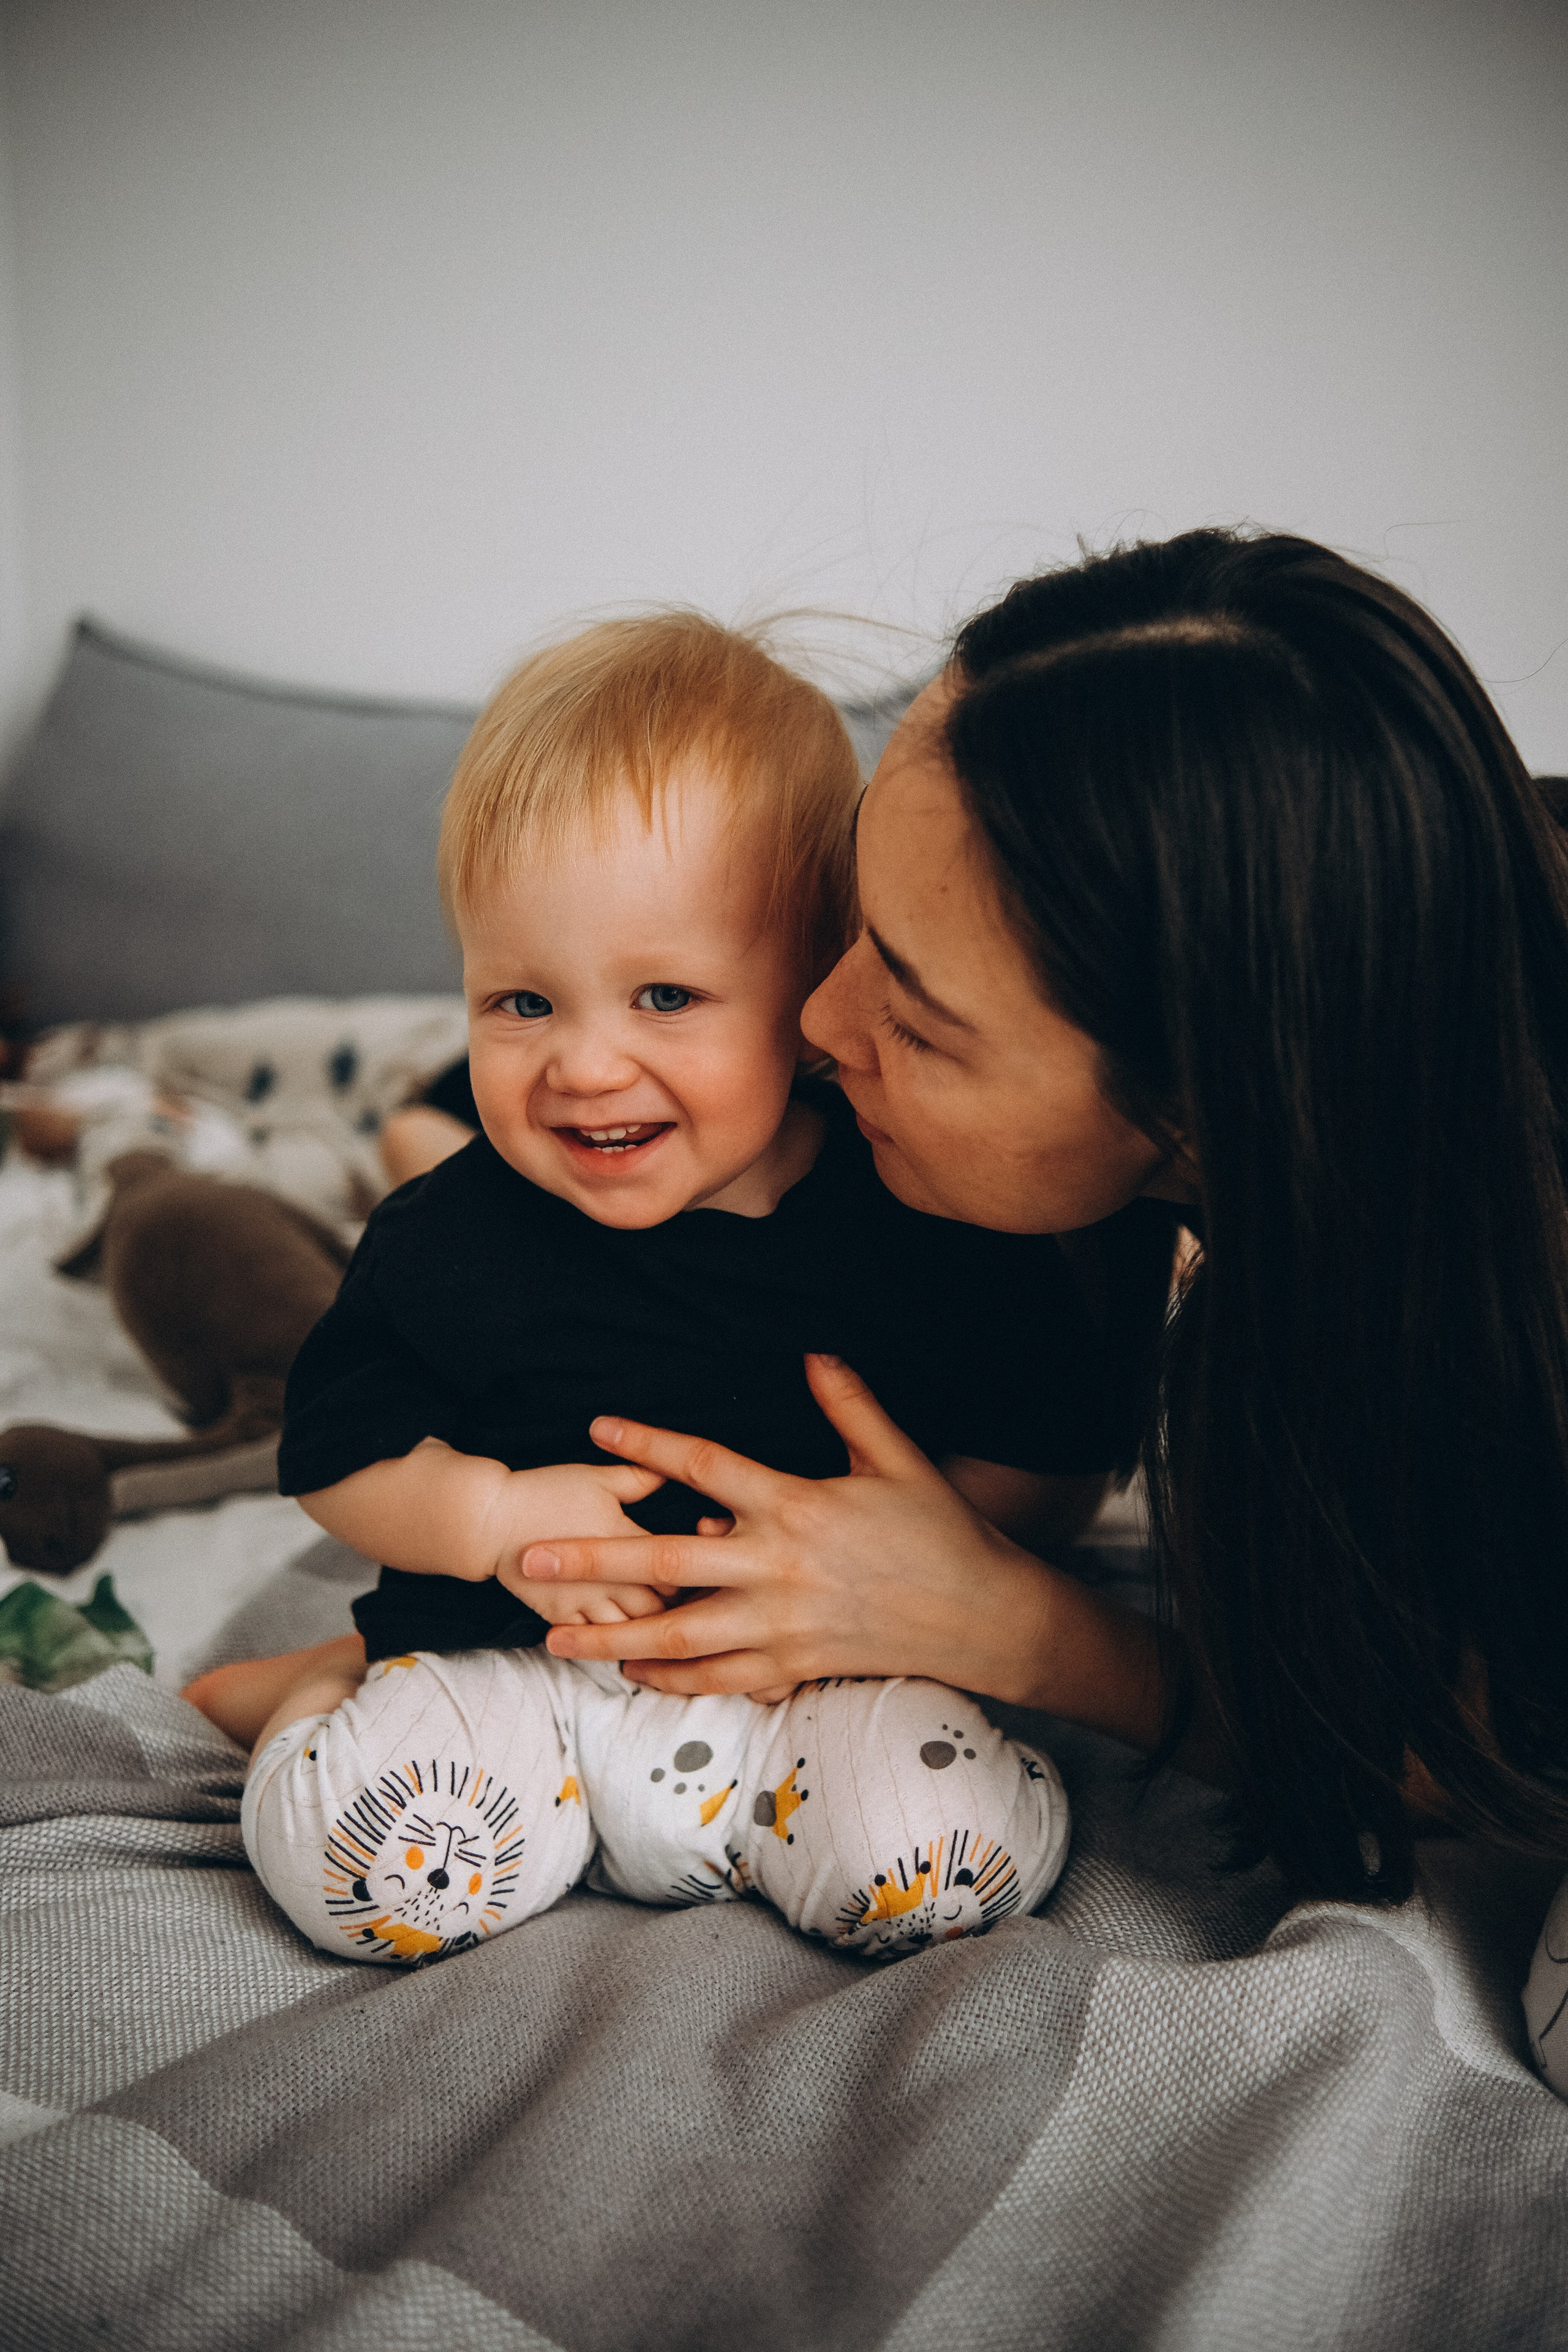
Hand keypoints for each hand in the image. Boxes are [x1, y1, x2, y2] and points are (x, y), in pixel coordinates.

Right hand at [484, 1461, 675, 1625]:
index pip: (678, 1572)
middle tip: (689, 1606)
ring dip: (646, 1631)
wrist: (492, 1520)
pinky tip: (622, 1638)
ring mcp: (585, 1603)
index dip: (694, 1576)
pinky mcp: (561, 1618)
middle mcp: (611, 1579)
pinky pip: (593, 1644)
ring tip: (659, 1626)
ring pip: (631, 1634)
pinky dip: (611, 1643)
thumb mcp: (598, 1478)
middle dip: (676, 1610)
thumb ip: (641, 1477)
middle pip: (661, 1610)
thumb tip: (675, 1472)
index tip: (700, 1573)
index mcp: (627, 1542)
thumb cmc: (546, 1493)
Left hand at [496, 1354, 1064, 1699]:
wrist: (982, 1617)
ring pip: (678, 1633)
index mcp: (796, 1506)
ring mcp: (781, 1625)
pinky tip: (630, 1672)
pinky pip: (718, 1678)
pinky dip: (671, 1677)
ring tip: (553, 1636)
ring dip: (611, 1634)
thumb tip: (813, 1354)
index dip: (648, 1447)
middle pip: (666, 1561)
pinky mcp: (793, 1665)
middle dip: (593, 1558)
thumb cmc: (940, 1533)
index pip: (706, 1468)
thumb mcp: (898, 1459)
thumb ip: (850, 1405)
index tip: (597, 1431)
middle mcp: (777, 1568)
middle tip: (529, 1558)